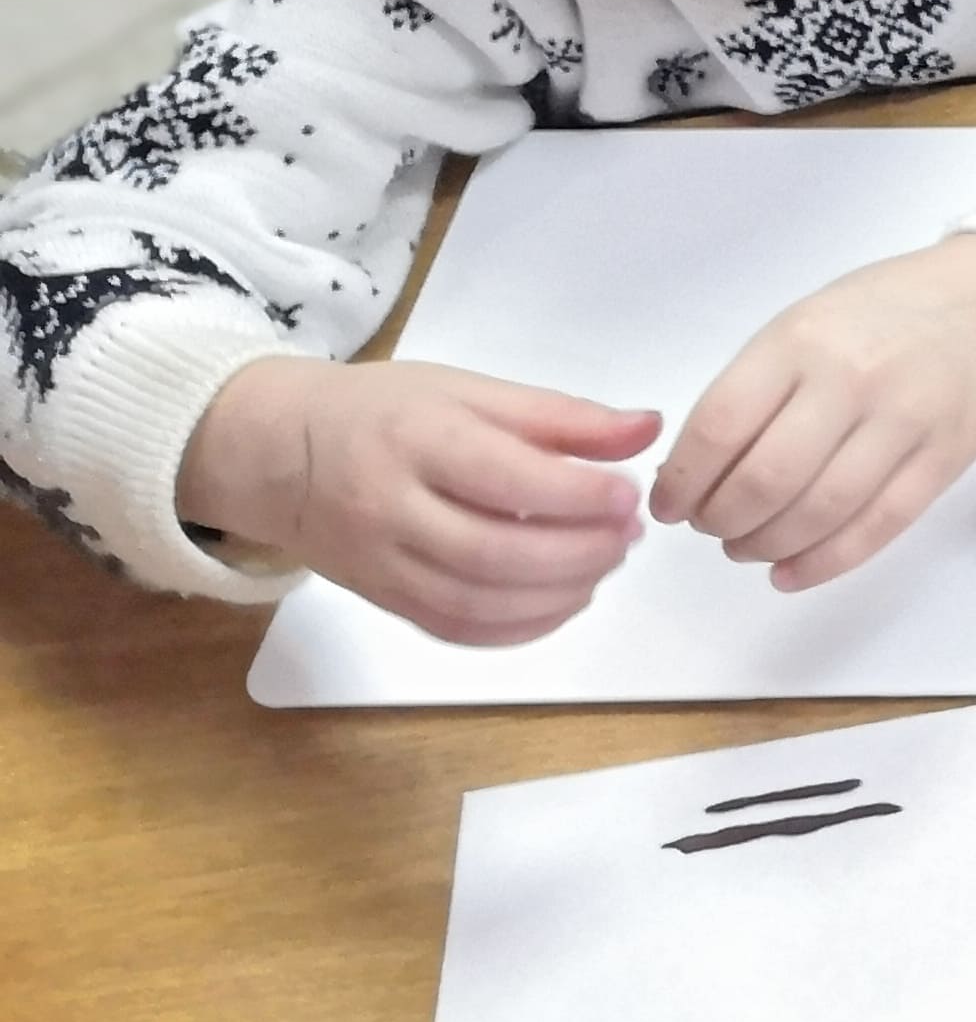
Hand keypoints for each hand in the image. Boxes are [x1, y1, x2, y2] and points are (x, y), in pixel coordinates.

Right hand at [177, 356, 657, 643]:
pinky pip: (456, 629)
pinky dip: (522, 626)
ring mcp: (380, 563)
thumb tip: (647, 428)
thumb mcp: (469, 391)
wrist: (281, 454)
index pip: (506, 478)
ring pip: (476, 601)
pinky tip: (565, 600)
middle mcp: (390, 507)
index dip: (580, 496)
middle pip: (493, 553)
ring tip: (604, 564)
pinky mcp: (382, 599)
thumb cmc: (386, 412)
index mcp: (416, 439)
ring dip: (559, 593)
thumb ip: (559, 416)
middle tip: (627, 536)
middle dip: (578, 553)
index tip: (628, 494)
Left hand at [654, 235, 975, 591]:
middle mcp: (853, 379)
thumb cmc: (879, 316)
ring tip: (746, 546)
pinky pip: (877, 527)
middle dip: (721, 520)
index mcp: (802, 340)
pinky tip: (788, 571)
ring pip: (820, 512)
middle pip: (767, 479)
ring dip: (766, 545)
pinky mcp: (943, 461)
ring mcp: (905, 422)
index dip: (684, 480)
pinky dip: (824, 562)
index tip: (670, 505)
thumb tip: (693, 474)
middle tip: (711, 527)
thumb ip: (753, 389)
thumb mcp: (803, 325)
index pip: (722, 425)